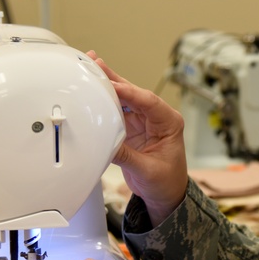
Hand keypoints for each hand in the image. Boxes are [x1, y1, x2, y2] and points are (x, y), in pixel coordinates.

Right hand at [89, 51, 187, 225]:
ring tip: (89, 68)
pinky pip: (115, 111)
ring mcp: (142, 121)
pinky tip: (90, 90)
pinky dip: (103, 102)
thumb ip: (126, 156)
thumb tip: (105, 144)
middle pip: (134, 93)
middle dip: (114, 79)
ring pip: (123, 98)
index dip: (129, 92)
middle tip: (95, 63)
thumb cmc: (166, 182)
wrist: (165, 195)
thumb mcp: (147, 171)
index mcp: (169, 123)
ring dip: (107, 86)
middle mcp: (156, 117)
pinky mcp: (130, 128)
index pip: (148, 101)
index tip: (111, 86)